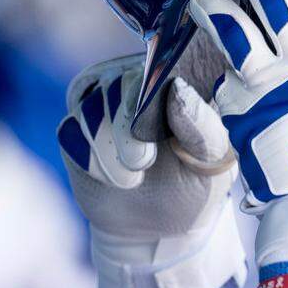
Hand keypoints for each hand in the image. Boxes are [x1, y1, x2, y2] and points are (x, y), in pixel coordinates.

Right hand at [57, 55, 246, 287]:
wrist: (159, 227)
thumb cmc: (198, 183)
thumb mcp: (215, 159)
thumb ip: (203, 124)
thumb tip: (178, 90)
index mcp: (184, 75)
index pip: (168, 60)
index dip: (160, 87)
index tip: (166, 125)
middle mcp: (141, 75)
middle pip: (122, 83)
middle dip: (128, 130)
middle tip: (143, 162)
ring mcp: (104, 96)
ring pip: (93, 110)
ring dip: (112, 154)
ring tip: (135, 177)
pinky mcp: (75, 124)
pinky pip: (71, 132)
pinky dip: (93, 162)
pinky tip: (115, 178)